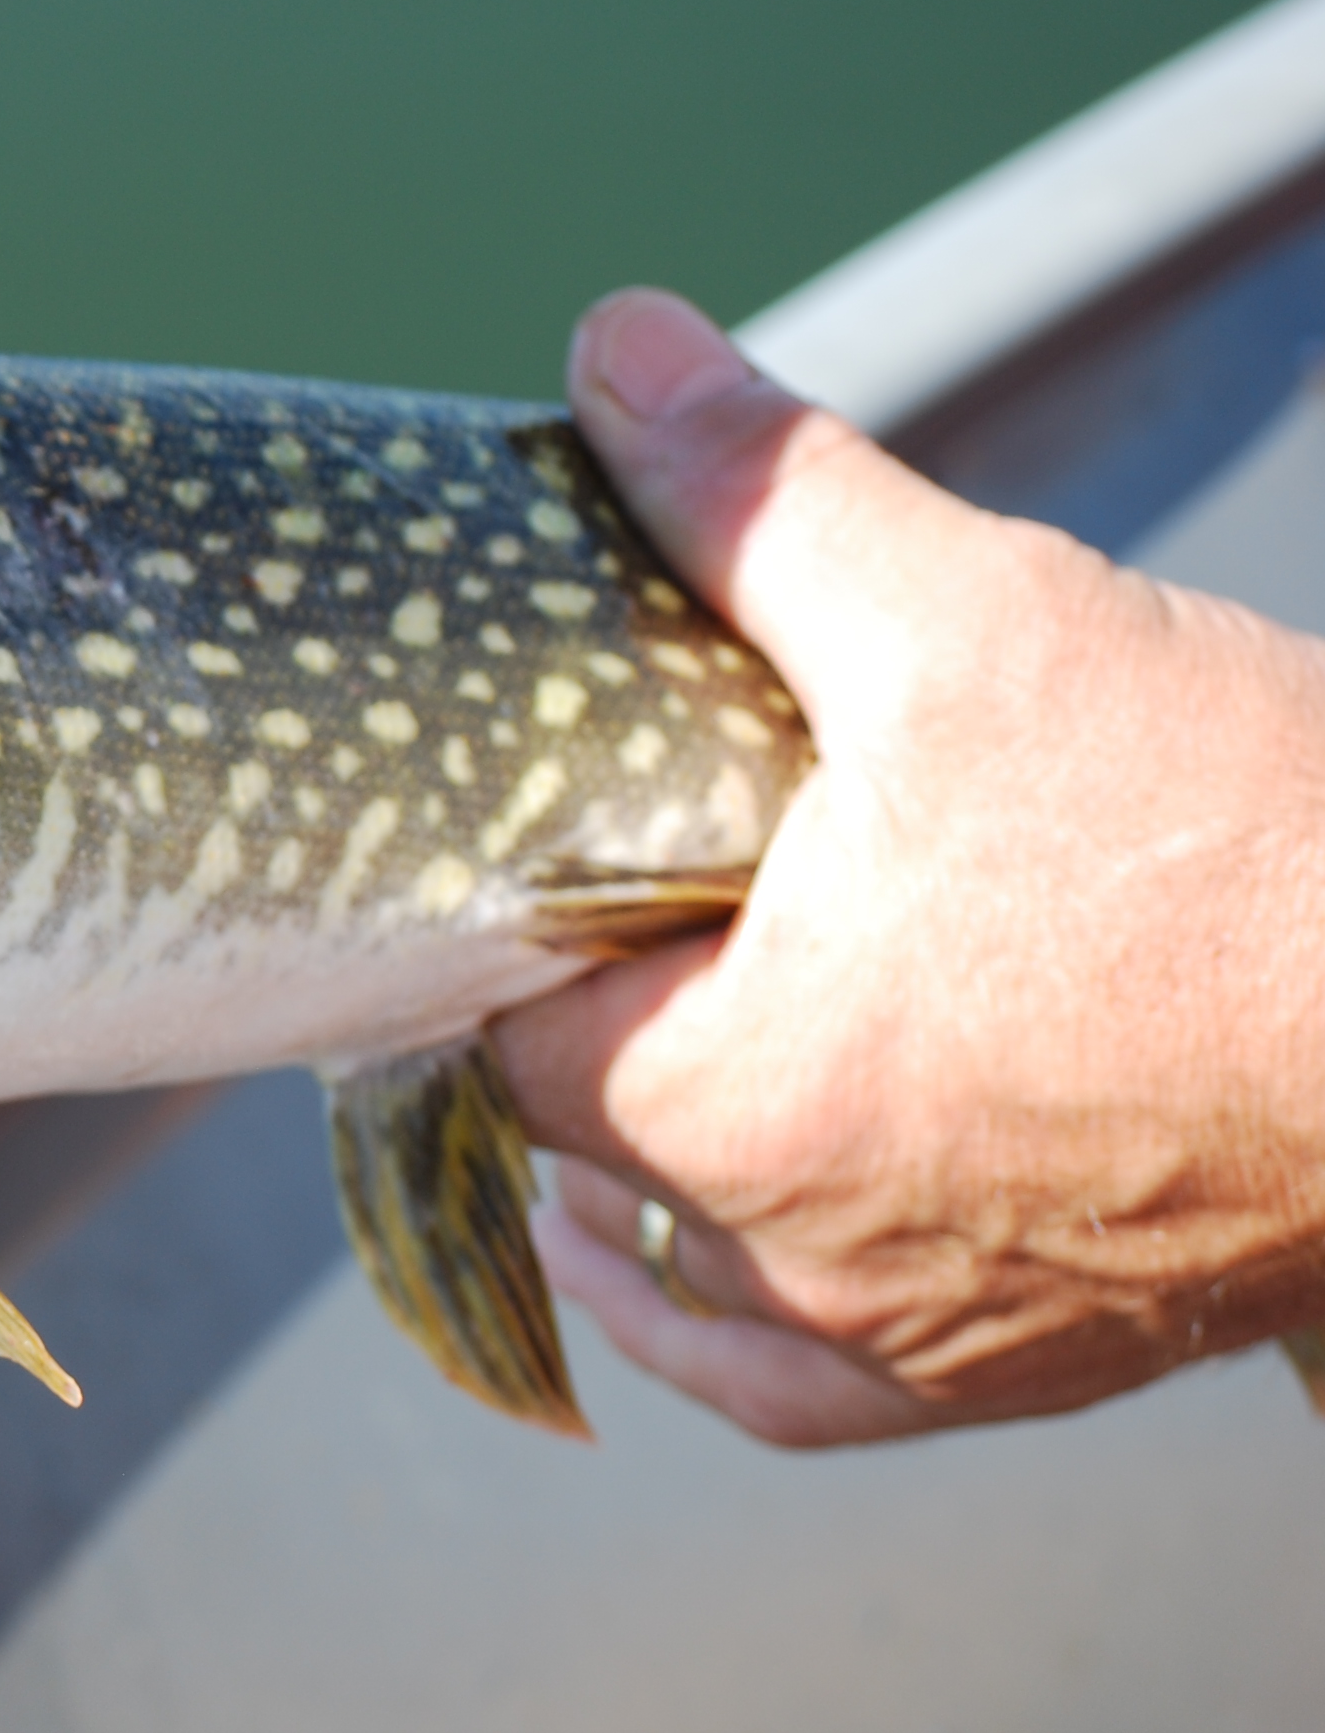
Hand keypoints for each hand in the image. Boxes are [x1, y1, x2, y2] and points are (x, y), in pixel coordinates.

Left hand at [496, 291, 1324, 1442]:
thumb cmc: (1236, 844)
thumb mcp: (968, 621)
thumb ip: (758, 495)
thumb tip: (615, 344)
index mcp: (711, 1102)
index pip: (495, 1019)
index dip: (495, 914)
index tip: (520, 836)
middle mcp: (788, 1259)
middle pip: (591, 1142)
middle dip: (595, 1017)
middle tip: (617, 902)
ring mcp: (920, 1336)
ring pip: (696, 1280)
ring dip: (649, 1182)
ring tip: (622, 1075)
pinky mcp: (1050, 1365)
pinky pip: (824, 1389)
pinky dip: (754, 1332)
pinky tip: (719, 1280)